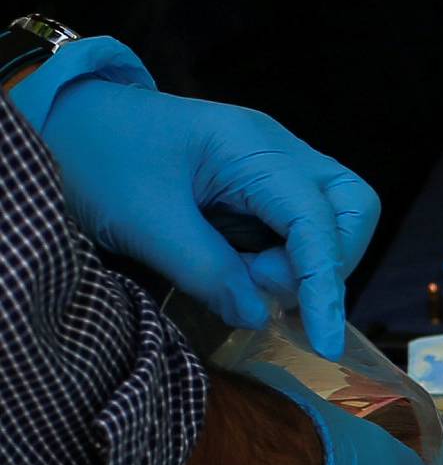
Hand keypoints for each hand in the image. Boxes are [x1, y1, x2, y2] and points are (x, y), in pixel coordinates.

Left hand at [13, 39, 378, 356]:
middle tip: (264, 285)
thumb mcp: (146, 223)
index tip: (323, 343)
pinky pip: (300, 229)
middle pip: (353, 208)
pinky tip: (242, 271)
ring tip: (243, 277)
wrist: (65, 121)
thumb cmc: (98, 158)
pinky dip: (284, 261)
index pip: (317, 222)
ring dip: (304, 265)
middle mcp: (278, 151)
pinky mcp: (261, 187)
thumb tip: (259, 315)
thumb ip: (208, 272)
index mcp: (253, 148)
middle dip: (328, 262)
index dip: (326, 284)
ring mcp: (273, 167)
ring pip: (334, 221)